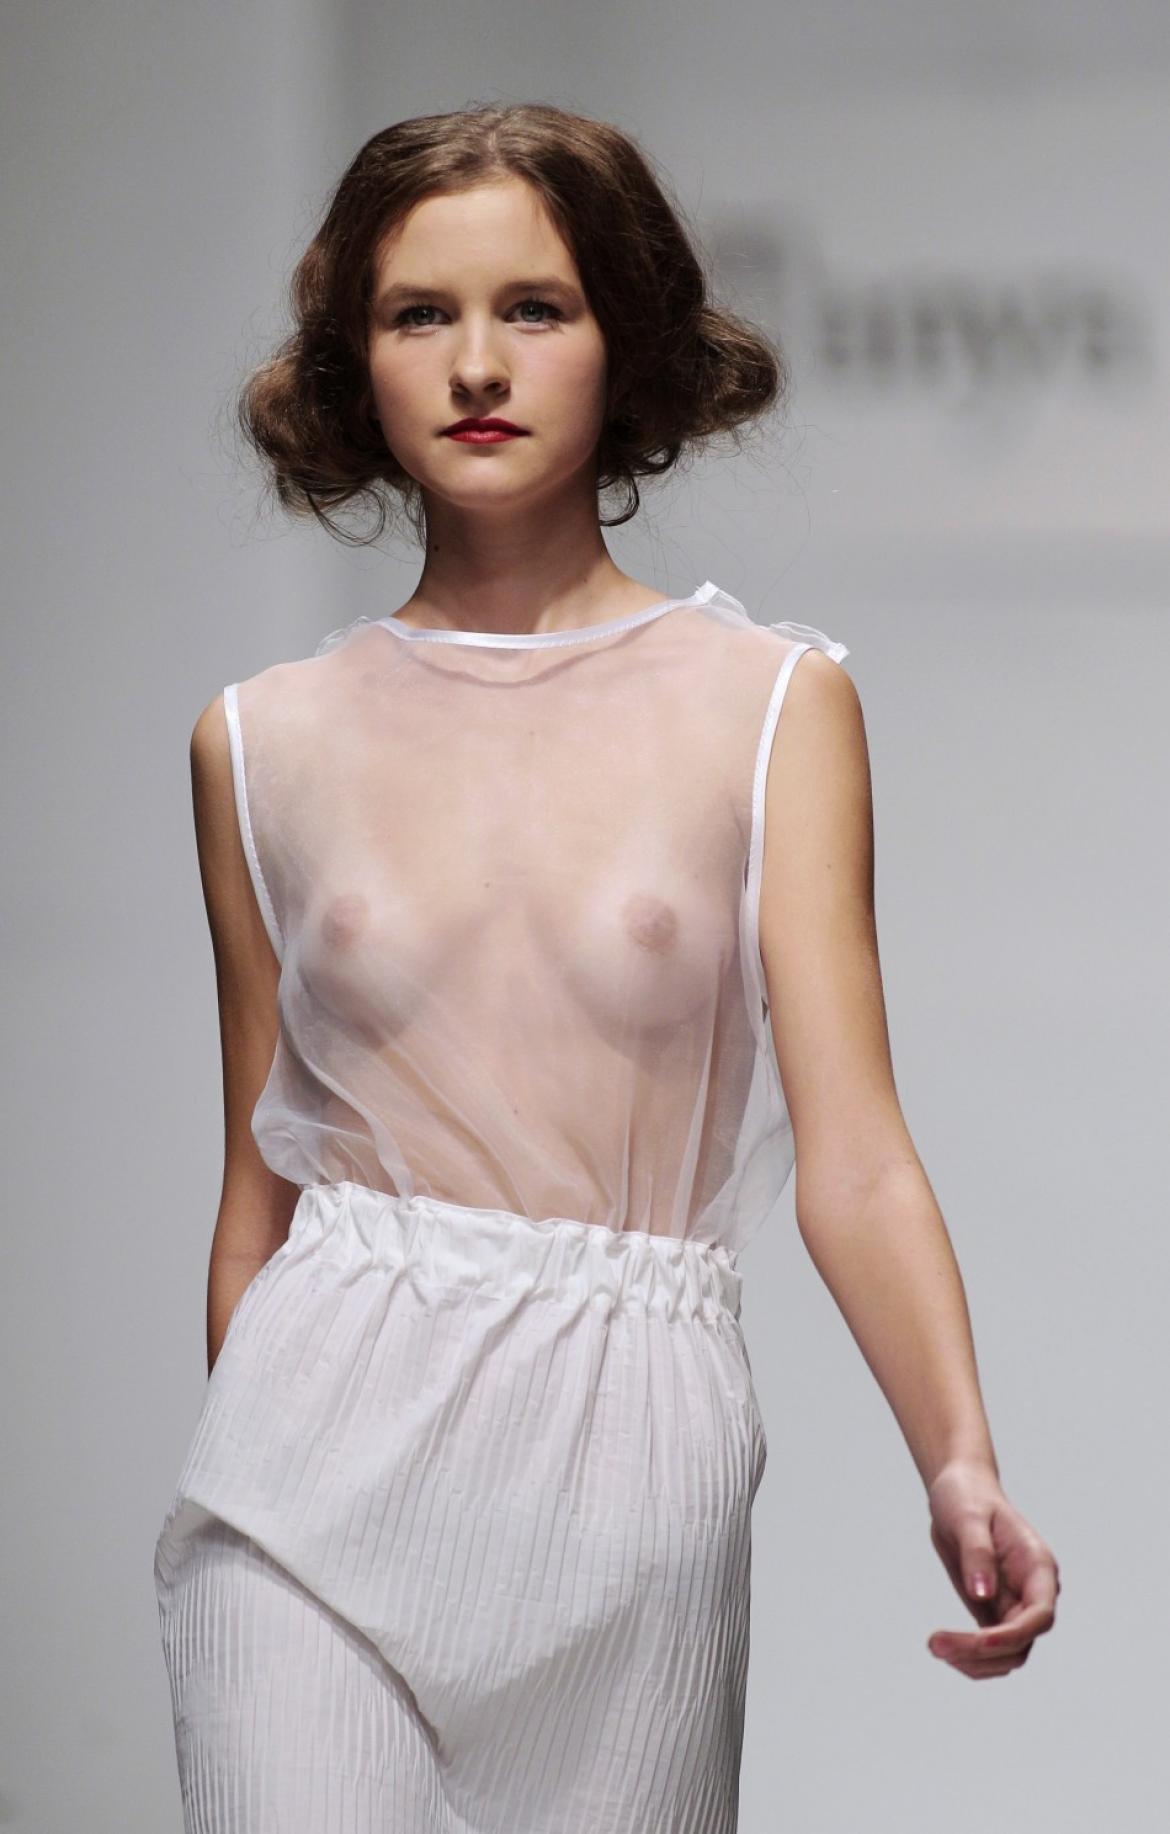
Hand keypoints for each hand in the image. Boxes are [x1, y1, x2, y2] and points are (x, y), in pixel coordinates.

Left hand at [924, 1458, 1059, 1677]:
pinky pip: (990, 1649)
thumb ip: (977, 1554)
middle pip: (1021, 1642)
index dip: (1015, 1634)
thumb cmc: (967, 1496)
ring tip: (936, 1647)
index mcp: (1037, 1567)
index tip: (980, 1641)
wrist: (958, 1491)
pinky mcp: (994, 1612)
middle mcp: (1032, 1592)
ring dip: (975, 1661)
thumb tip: (983, 1595)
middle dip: (982, 1651)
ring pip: (1008, 1654)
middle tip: (936, 1644)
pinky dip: (971, 1657)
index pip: (1040, 1615)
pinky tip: (944, 1648)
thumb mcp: (968, 1516)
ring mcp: (1014, 1605)